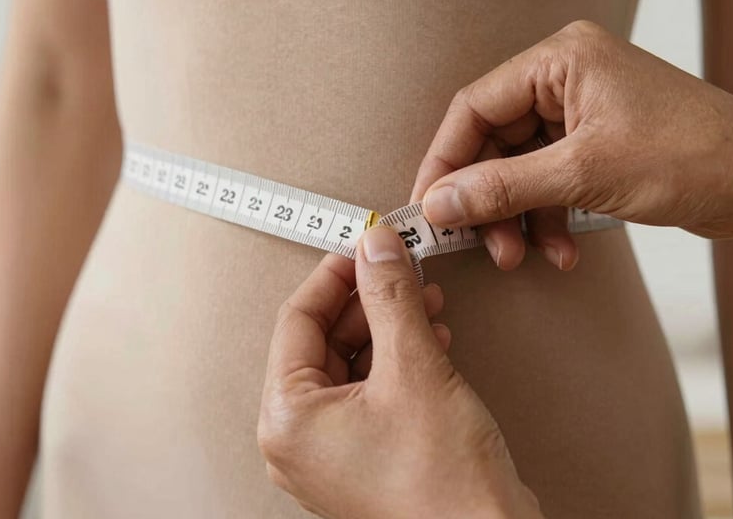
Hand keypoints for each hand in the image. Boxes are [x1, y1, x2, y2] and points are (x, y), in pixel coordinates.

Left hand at [258, 227, 542, 518]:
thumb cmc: (444, 484)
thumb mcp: (414, 368)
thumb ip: (389, 298)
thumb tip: (374, 248)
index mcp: (288, 419)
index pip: (297, 321)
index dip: (334, 276)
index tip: (363, 248)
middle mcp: (299, 439)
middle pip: (325, 341)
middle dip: (370, 302)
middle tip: (401, 270)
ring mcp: (331, 452)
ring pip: (352, 364)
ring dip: (389, 327)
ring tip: (425, 301)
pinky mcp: (364, 456)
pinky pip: (370, 391)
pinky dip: (398, 360)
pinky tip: (431, 338)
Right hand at [412, 20, 732, 270]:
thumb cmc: (693, 155)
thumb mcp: (584, 174)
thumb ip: (504, 188)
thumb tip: (440, 203)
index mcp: (559, 62)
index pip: (475, 107)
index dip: (446, 161)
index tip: (430, 206)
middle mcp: (564, 81)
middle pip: (494, 143)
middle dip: (488, 200)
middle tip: (480, 242)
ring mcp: (580, 115)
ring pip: (518, 170)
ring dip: (517, 218)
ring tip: (520, 255)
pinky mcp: (594, 146)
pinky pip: (548, 183)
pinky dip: (547, 220)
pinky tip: (561, 250)